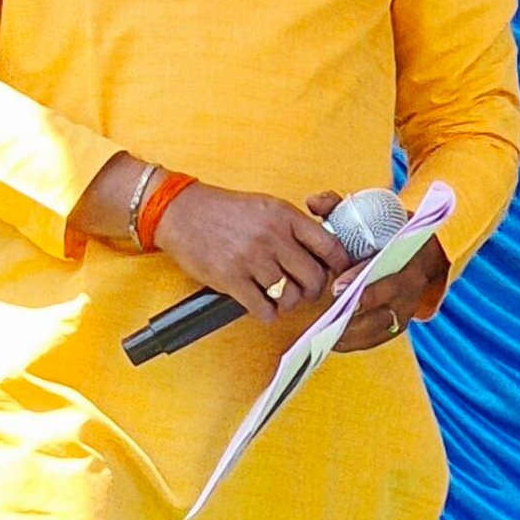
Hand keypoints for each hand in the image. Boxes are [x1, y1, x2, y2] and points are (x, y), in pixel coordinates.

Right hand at [152, 182, 349, 323]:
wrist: (181, 212)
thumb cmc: (224, 211)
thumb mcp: (266, 206)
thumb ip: (294, 227)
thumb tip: (322, 253)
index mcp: (284, 216)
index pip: (329, 246)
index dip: (338, 266)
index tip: (334, 273)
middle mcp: (272, 237)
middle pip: (314, 279)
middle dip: (312, 291)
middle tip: (302, 290)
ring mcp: (252, 259)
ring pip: (290, 297)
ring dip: (287, 303)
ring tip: (277, 296)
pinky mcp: (231, 279)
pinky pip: (264, 310)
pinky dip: (267, 313)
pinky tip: (261, 304)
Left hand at [304, 192, 448, 352]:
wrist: (415, 248)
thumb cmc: (384, 229)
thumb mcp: (367, 212)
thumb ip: (338, 205)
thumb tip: (313, 202)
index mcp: (409, 256)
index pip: (390, 273)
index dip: (364, 282)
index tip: (338, 285)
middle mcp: (412, 286)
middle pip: (386, 305)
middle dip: (355, 310)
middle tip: (327, 314)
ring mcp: (406, 308)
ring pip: (381, 326)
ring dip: (353, 331)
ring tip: (323, 333)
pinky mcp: (398, 324)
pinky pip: (376, 338)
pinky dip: (355, 342)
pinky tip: (330, 341)